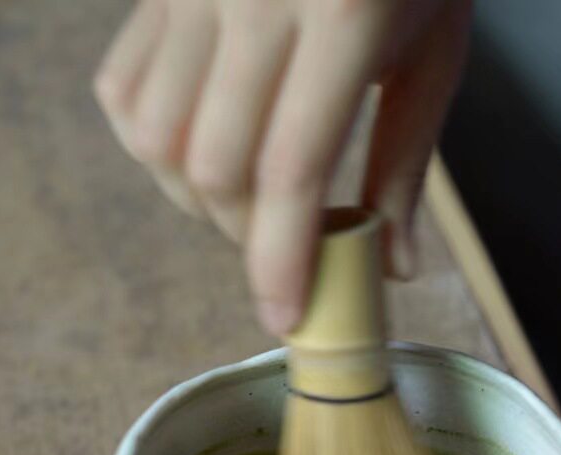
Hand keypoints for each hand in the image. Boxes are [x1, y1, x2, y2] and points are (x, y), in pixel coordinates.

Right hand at [93, 0, 469, 333]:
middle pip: (215, 166)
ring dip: (195, 199)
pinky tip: (199, 151)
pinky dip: (154, 148)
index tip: (280, 318)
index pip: (290, 170)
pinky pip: (125, 93)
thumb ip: (407, 163)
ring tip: (244, 200)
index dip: (280, 259)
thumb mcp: (435, 53)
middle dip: (244, 235)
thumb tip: (394, 268)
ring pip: (157, 138)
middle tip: (280, 246)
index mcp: (340, 14)